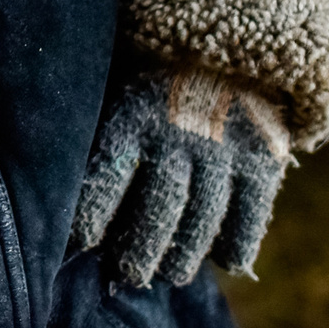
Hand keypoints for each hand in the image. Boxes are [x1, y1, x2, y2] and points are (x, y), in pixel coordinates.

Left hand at [74, 67, 289, 288]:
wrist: (230, 54)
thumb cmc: (157, 89)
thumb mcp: (123, 94)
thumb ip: (106, 140)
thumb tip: (66, 196)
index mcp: (135, 116)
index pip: (109, 172)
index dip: (94, 212)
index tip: (84, 241)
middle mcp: (180, 135)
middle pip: (160, 206)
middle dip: (141, 249)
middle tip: (131, 273)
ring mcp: (224, 151)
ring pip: (203, 219)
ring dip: (184, 256)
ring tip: (171, 273)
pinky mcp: (262, 163)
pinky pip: (249, 218)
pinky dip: (235, 245)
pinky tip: (222, 258)